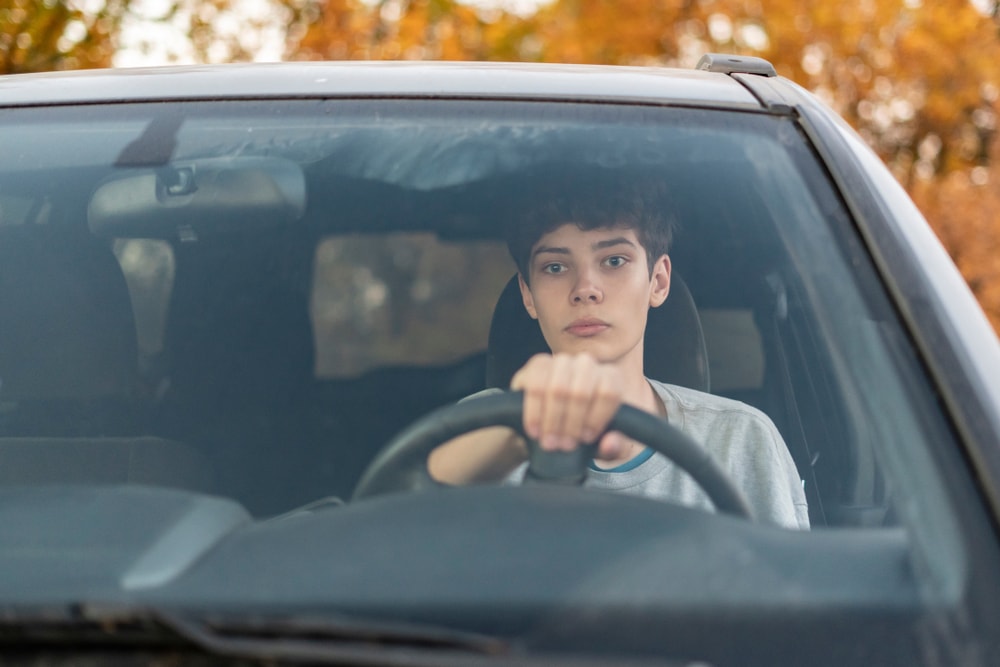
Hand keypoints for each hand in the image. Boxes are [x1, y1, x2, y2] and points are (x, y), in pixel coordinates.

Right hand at [510, 353, 627, 460]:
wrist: (554, 422)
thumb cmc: (585, 429)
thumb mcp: (606, 444)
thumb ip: (616, 446)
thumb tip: (609, 443)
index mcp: (610, 377)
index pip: (609, 392)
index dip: (596, 418)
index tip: (586, 438)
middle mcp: (587, 364)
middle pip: (581, 392)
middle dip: (571, 425)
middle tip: (565, 446)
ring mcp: (561, 362)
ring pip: (558, 389)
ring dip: (552, 421)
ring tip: (550, 442)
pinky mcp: (537, 365)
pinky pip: (536, 386)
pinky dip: (535, 413)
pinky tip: (535, 431)